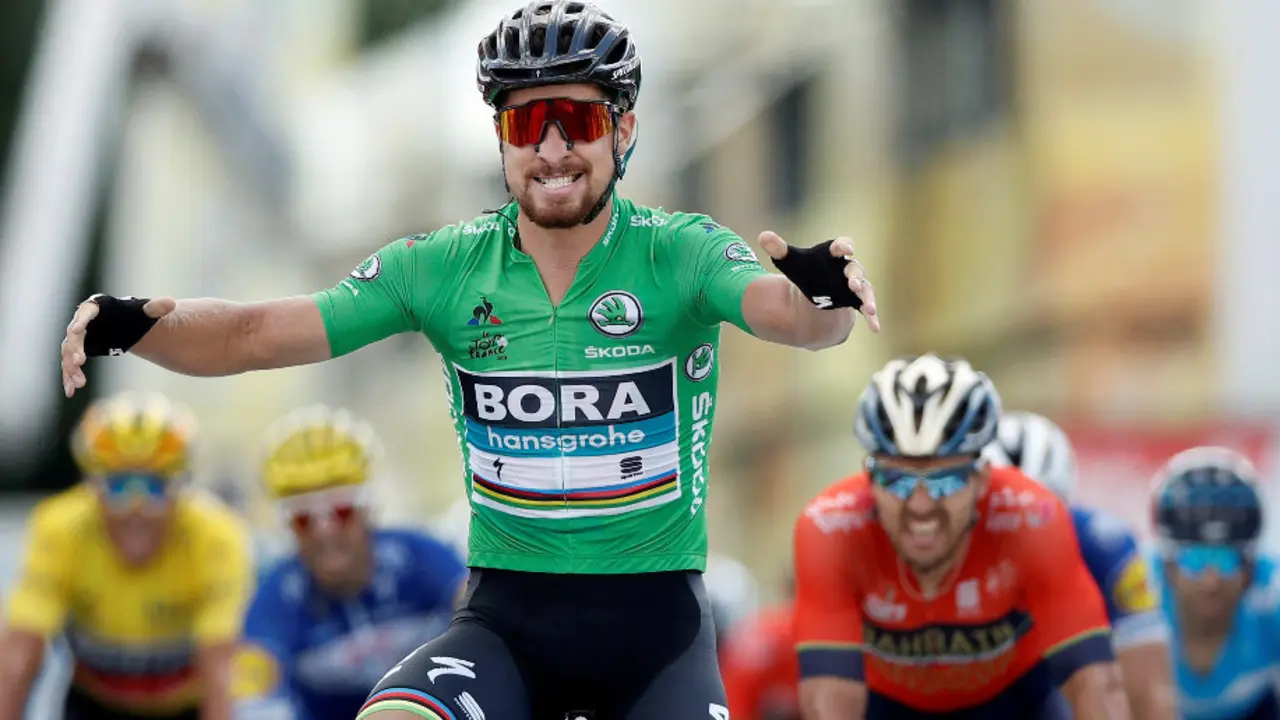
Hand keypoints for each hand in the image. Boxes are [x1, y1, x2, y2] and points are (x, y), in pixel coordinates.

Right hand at [61, 296, 175, 396]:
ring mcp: (76, 340)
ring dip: (71, 368)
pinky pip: (69, 366)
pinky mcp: (75, 354)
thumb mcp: (145, 312)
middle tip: (79, 362)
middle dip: (74, 349)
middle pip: (73, 336)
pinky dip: (68, 378)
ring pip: (68, 354)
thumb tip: (172, 303)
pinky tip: (70, 392)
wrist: (125, 326)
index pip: (85, 313)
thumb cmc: (133, 315)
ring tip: (79, 383)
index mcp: (95, 309)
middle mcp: (80, 323)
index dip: (81, 321)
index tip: (78, 330)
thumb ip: (155, 308)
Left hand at [758, 231, 879, 332]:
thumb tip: (763, 237)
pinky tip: (875, 328)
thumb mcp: (790, 261)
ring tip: (870, 308)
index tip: (847, 249)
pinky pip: (866, 307)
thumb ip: (779, 249)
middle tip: (853, 283)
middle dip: (855, 276)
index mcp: (833, 254)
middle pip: (855, 269)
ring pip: (865, 289)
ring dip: (867, 298)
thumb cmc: (805, 270)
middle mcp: (847, 268)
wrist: (814, 289)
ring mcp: (854, 285)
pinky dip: (872, 317)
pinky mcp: (856, 301)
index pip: (841, 246)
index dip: (844, 246)